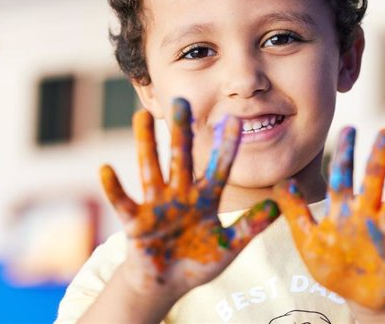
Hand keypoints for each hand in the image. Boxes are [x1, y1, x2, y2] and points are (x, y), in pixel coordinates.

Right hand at [100, 98, 278, 299]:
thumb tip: (278, 207)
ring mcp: (156, 206)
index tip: (234, 120)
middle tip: (180, 100)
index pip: (218, 168)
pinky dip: (114, 188)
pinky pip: (123, 202)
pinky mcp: (135, 222)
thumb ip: (251, 227)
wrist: (166, 284)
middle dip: (180, 131)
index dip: (225, 147)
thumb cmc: (197, 262)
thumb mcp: (228, 246)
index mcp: (204, 199)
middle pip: (180, 158)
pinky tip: (105, 169)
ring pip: (150, 169)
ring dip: (146, 144)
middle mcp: (180, 195)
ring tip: (141, 117)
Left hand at [274, 128, 384, 310]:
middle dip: (379, 156)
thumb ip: (295, 212)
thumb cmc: (333, 265)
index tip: (349, 128)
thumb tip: (281, 182)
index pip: (343, 176)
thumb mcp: (307, 240)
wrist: (360, 297)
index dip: (345, 154)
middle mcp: (366, 214)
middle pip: (373, 180)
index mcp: (343, 211)